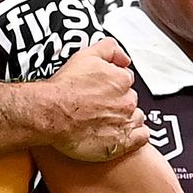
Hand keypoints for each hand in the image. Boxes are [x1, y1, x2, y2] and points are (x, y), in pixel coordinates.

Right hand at [41, 39, 147, 162]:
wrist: (51, 113)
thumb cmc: (64, 89)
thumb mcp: (86, 56)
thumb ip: (109, 49)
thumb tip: (124, 58)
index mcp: (122, 80)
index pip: (126, 80)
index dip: (113, 85)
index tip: (103, 90)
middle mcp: (127, 101)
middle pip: (130, 100)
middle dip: (118, 102)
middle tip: (100, 106)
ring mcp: (125, 122)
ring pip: (136, 118)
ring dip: (126, 119)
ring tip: (107, 121)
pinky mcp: (121, 143)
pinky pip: (141, 138)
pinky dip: (136, 136)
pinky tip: (121, 134)